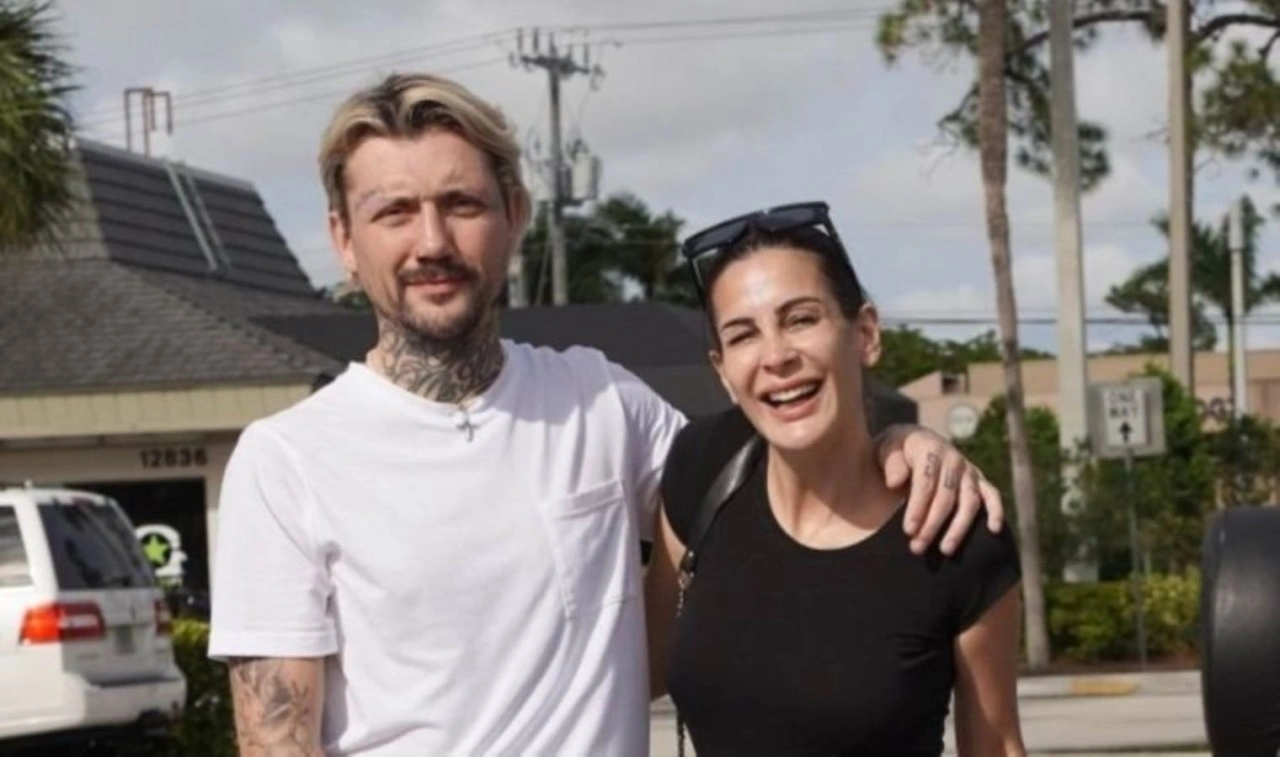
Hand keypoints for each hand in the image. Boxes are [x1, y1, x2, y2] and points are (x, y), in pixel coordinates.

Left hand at [876, 425, 1003, 555]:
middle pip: (946, 497)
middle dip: (932, 524)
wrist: (914, 439)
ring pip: (969, 501)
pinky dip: (996, 511)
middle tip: (918, 547)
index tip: (908, 530)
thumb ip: (891, 463)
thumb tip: (894, 482)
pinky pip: (992, 495)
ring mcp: (969, 470)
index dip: (917, 507)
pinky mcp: (980, 480)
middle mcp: (953, 459)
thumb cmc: (897, 450)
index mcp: (930, 449)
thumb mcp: (887, 448)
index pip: (925, 483)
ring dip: (959, 527)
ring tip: (946, 550)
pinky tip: (994, 530)